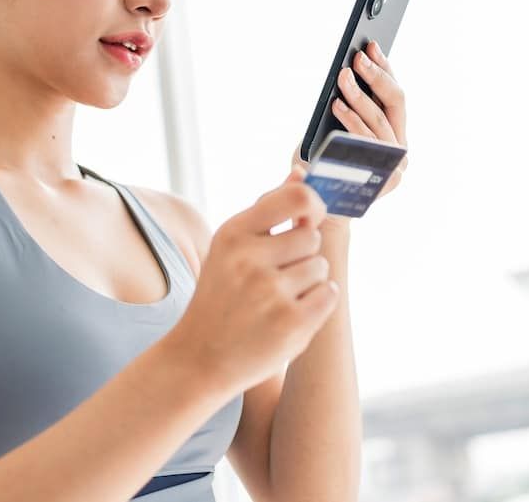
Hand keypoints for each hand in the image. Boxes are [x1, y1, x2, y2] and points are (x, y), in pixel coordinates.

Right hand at [166, 169, 336, 392]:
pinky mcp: (291, 324)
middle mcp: (250, 260)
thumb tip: (300, 172)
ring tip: (279, 297)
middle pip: (312, 236)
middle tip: (277, 275)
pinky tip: (292, 313)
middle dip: (304, 253)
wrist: (199, 358)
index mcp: (233, 233)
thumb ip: (268, 209)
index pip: (298, 197)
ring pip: (322, 267)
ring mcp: (271, 293)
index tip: (309, 217)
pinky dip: (318, 303)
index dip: (313, 205)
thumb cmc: (221, 296)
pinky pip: (330, 294)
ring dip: (310, 281)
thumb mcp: (231, 247)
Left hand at [289, 40, 408, 203]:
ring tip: (343, 77)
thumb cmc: (322, 168)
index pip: (395, 96)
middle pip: (396, 103)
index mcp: (393, 135)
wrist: (319, 212)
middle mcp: (401, 150)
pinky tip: (336, 105)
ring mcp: (396, 166)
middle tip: (358, 56)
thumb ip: (345, 109)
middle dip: (377, 77)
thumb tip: (346, 72)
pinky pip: (368, 142)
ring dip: (360, 96)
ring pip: (380, 121)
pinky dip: (352, 121)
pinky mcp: (387, 179)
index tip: (372, 44)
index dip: (385, 68)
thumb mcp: (332, 131)